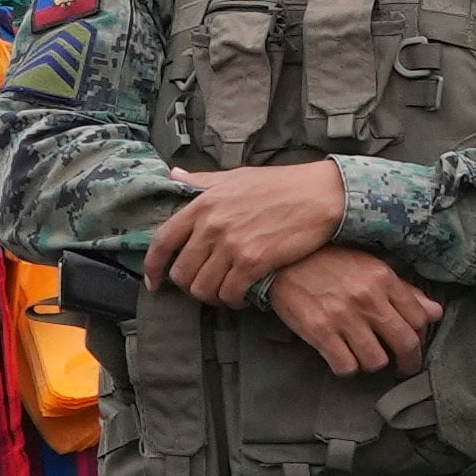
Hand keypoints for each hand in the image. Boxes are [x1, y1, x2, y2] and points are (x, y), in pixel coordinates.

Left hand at [146, 160, 356, 302]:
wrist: (322, 194)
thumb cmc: (282, 184)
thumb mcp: (237, 177)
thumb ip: (202, 181)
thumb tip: (174, 174)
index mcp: (203, 204)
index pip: (162, 242)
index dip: (153, 267)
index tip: (154, 282)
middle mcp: (212, 226)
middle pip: (182, 272)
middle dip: (190, 285)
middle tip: (205, 285)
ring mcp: (232, 245)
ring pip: (203, 288)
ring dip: (212, 296)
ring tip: (225, 293)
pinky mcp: (254, 262)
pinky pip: (230, 293)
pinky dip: (233, 301)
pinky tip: (244, 296)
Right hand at [262, 248, 446, 377]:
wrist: (284, 260)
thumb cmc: (330, 263)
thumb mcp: (371, 268)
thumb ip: (404, 292)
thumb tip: (436, 313)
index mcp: (384, 279)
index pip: (420, 319)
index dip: (420, 337)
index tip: (413, 345)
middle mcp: (368, 298)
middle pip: (405, 343)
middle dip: (408, 362)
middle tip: (403, 368)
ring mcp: (343, 316)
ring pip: (376, 360)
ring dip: (374, 364)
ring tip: (367, 357)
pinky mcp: (319, 331)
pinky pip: (345, 366)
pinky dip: (347, 368)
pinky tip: (343, 358)